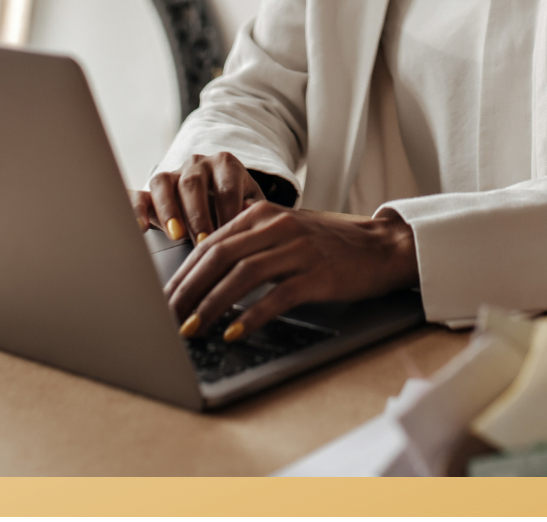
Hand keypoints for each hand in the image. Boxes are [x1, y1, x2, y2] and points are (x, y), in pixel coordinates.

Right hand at [129, 152, 267, 242]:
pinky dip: (137, 209)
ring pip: (163, 183)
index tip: (230, 236)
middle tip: (203, 241)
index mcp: (225, 164)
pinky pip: (138, 194)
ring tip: (175, 235)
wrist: (216, 197)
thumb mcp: (250, 203)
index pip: (226, 185)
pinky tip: (141, 228)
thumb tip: (248, 213)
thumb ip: (252, 207)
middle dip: (198, 214)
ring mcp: (172, 174)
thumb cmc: (236, 203)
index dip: (228, 211)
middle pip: (193, 183)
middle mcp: (197, 164)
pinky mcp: (152, 190)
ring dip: (169, 210)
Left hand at [164, 204, 418, 340]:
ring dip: (211, 305)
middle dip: (187, 291)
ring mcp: (299, 249)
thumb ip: (250, 241)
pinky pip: (278, 296)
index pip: (211, 243)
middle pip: (219, 256)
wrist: (383, 246)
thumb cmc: (331, 244)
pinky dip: (252, 315)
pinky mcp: (318, 274)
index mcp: (264, 213)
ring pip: (242, 275)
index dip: (182, 274)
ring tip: (191, 330)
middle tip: (165, 319)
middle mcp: (278, 226)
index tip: (164, 300)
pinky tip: (235, 332)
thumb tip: (205, 267)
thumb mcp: (286, 232)